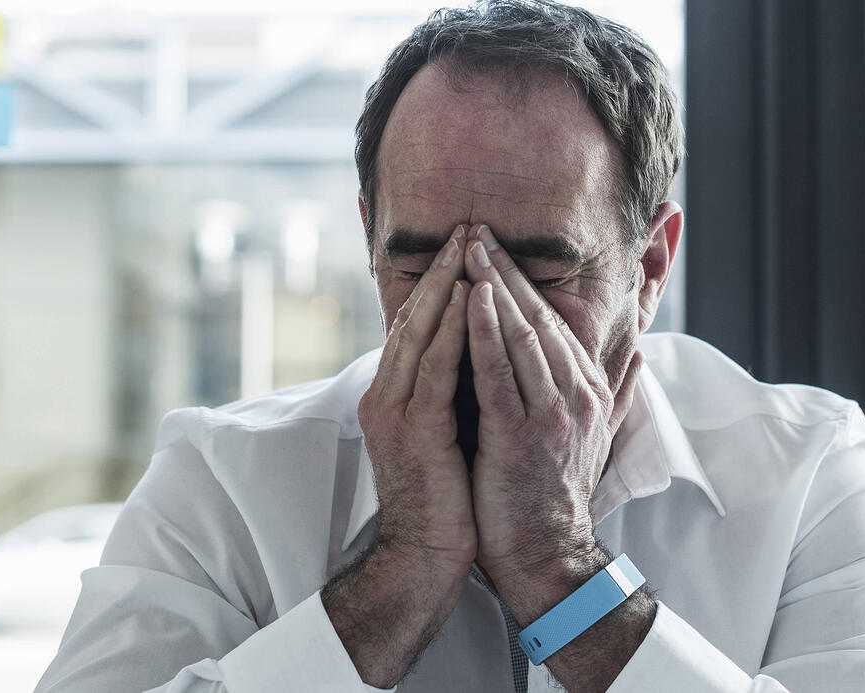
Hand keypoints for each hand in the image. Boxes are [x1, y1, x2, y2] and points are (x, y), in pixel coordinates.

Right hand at [358, 223, 477, 572]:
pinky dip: (453, 332)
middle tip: (467, 226)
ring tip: (469, 248)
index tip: (466, 246)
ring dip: (446, 287)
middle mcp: (387, 395)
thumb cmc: (445, 497)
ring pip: (421, 335)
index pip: (416, 325)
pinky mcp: (415, 431)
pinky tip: (470, 302)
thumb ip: (452, 391)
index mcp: (394, 395)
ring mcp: (396, 412)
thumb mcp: (446, 432)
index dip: (439, 282)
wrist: (425, 554)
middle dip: (442, 270)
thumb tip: (478, 353)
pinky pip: (436, 370)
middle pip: (413, 318)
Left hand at [460, 224, 640, 594]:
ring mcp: (552, 415)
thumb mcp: (600, 437)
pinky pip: (501, 375)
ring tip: (468, 250)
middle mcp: (578, 396)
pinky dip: (485, 334)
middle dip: (506, 271)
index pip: (556, 323)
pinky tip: (469, 302)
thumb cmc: (557, 496)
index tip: (496, 248)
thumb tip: (641, 356)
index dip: (525, 282)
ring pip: (522, 337)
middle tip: (476, 229)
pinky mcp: (522, 436)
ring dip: (493, 289)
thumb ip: (622, 393)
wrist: (547, 555)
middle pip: (539, 319)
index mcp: (591, 392)